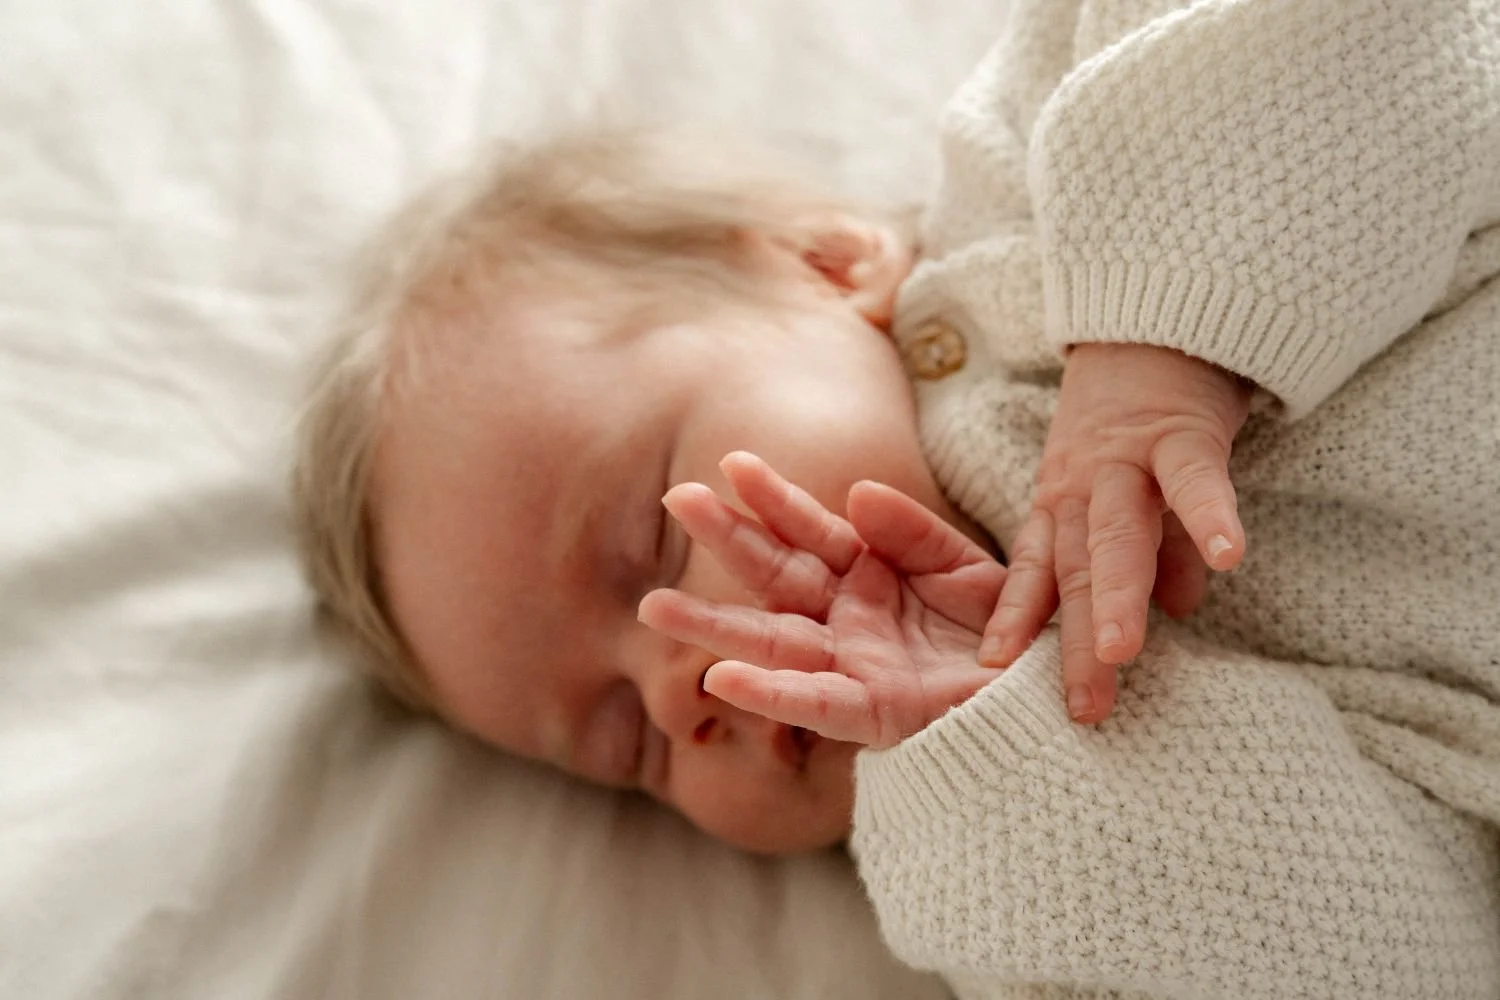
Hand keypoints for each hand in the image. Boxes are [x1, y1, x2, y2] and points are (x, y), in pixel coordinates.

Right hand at [637, 452, 1006, 748]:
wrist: (1052, 694)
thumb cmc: (1008, 631)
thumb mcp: (965, 565)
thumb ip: (913, 532)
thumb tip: (855, 494)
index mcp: (868, 577)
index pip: (810, 533)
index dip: (774, 499)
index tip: (733, 464)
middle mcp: (848, 621)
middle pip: (776, 577)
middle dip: (728, 541)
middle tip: (676, 500)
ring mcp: (855, 668)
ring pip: (774, 643)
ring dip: (715, 626)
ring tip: (655, 606)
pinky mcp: (876, 713)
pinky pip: (817, 704)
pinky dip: (770, 695)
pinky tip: (720, 680)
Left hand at [980, 343, 1251, 722]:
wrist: (1153, 325)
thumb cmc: (1136, 425)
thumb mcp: (1121, 491)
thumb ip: (1147, 552)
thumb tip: (1178, 611)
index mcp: (1059, 506)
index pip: (1033, 575)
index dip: (1017, 624)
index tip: (998, 679)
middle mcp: (1081, 489)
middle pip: (1076, 571)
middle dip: (1076, 639)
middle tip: (1082, 705)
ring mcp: (1127, 461)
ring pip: (1119, 533)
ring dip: (1121, 593)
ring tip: (1125, 652)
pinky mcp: (1181, 432)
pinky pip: (1197, 477)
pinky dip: (1211, 515)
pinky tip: (1232, 558)